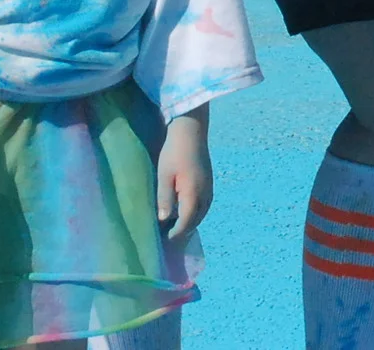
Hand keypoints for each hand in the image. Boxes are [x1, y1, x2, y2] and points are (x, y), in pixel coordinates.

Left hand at [156, 111, 212, 241]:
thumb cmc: (174, 151)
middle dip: (182, 232)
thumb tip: (164, 220)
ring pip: (201, 214)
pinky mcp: (209, 182)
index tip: (163, 243)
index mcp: (193, 194)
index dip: (175, 235)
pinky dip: (195, 214)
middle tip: (167, 239)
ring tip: (174, 229)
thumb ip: (165, 198)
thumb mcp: (164, 175)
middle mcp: (205, 194)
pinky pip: (204, 206)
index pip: (185, 223)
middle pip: (195, 221)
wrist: (191, 130)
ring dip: (189, 224)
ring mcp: (209, 188)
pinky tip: (184, 213)